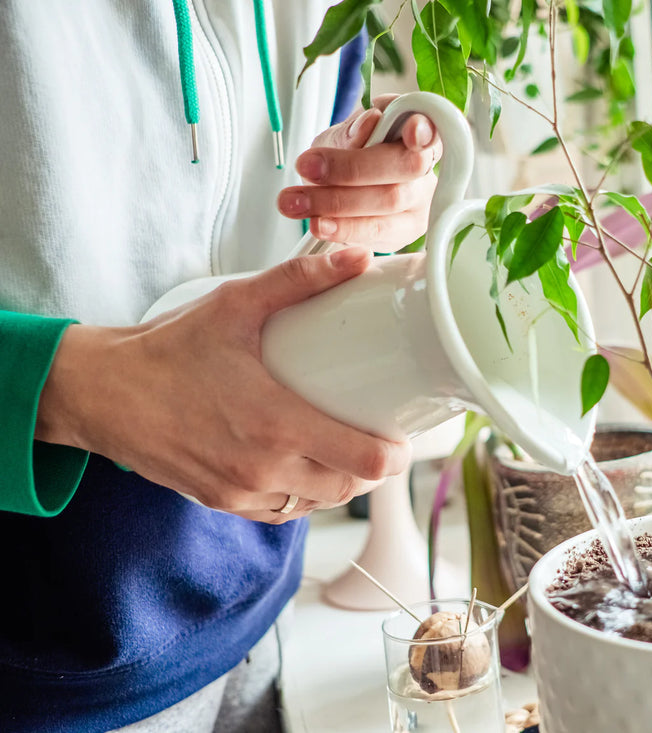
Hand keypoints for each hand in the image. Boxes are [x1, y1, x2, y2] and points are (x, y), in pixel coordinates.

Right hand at [35, 248, 410, 523]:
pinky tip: (306, 469)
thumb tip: (357, 258)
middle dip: (372, 467)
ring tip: (348, 449)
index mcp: (276, 425)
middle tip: (381, 436)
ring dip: (340, 482)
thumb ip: (298, 280)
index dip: (395, 455)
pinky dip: (302, 495)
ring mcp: (240, 492)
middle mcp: (263, 468)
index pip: (364, 462)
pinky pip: (280, 511)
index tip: (404, 436)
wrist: (99, 392)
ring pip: (316, 503)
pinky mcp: (221, 502)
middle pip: (348, 487)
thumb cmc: (167, 349)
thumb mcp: (234, 305)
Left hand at [277, 94, 441, 249]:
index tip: (410, 131)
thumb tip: (370, 123)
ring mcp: (421, 205)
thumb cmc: (350, 153)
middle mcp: (428, 170)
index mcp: (420, 133)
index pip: (431, 128)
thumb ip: (355, 129)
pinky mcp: (405, 234)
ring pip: (389, 204)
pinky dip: (344, 229)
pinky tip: (319, 224)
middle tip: (308, 166)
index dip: (425, 130)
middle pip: (406, 168)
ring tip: (297, 201)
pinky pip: (379, 234)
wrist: (343, 186)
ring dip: (337, 203)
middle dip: (354, 168)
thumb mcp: (344, 134)